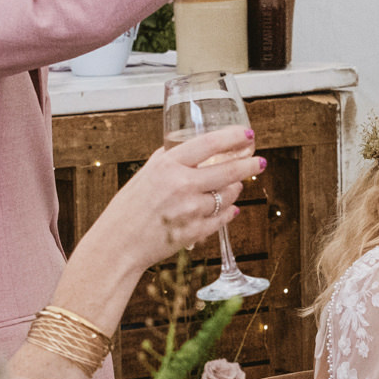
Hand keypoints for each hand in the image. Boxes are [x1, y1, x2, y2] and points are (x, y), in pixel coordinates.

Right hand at [95, 125, 260, 269]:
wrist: (118, 244)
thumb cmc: (128, 209)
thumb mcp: (144, 174)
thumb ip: (166, 160)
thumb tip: (185, 147)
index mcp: (168, 166)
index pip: (209, 144)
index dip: (233, 137)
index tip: (247, 134)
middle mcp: (182, 185)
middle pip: (229, 171)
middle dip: (250, 165)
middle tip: (259, 162)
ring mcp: (191, 210)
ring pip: (228, 196)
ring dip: (235, 190)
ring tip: (234, 186)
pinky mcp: (195, 231)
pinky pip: (222, 219)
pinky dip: (229, 212)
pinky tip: (230, 209)